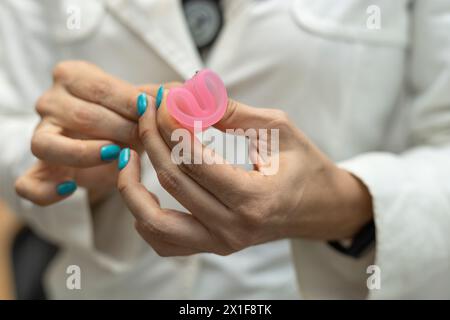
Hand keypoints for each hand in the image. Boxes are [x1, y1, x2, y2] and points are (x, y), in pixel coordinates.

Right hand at [15, 60, 159, 205]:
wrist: (106, 144)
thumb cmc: (123, 118)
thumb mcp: (140, 103)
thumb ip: (158, 97)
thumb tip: (178, 95)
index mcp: (72, 76)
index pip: (101, 88)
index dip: (132, 103)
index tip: (155, 113)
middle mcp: (49, 103)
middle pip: (81, 116)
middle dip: (119, 130)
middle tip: (145, 139)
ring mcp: (41, 136)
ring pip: (48, 145)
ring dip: (87, 154)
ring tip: (117, 155)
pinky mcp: (39, 169)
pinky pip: (29, 183)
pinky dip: (47, 190)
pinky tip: (71, 188)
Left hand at [117, 89, 373, 255]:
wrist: (320, 208)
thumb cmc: (305, 166)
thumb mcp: (278, 130)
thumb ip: (231, 113)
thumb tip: (187, 96)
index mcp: (255, 199)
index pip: (196, 159)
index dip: (172, 124)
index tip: (164, 99)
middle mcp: (234, 228)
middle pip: (173, 181)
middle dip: (152, 138)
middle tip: (148, 111)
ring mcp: (221, 243)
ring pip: (154, 220)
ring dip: (133, 185)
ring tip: (132, 152)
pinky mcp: (212, 246)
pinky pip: (162, 240)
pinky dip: (144, 215)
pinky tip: (143, 189)